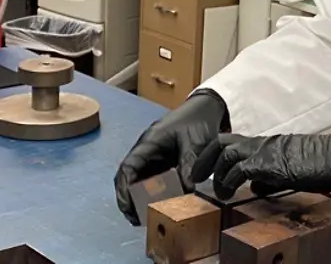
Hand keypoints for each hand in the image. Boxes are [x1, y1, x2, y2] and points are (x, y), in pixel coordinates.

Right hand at [113, 92, 228, 224]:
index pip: (128, 168)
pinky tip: (161, 207)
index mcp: (148, 143)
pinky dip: (154, 196)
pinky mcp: (163, 164)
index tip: (128, 207)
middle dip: (129, 199)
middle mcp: (146, 152)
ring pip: (140, 182)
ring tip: (146, 218)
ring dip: (140, 199)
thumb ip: (189, 164)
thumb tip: (186, 190)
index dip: (124, 189)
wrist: (206, 110)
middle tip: (137, 219)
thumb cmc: (196, 121)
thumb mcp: (195, 143)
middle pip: (129, 179)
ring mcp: (154, 159)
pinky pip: (154, 182)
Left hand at [190, 132, 330, 199]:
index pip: (234, 143)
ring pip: (225, 152)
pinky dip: (229, 181)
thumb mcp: (292, 169)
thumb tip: (255, 185)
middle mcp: (262, 142)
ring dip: (214, 172)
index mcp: (268, 143)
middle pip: (222, 141)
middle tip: (196, 176)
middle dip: (205, 158)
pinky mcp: (267, 163)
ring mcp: (264, 150)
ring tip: (213, 191)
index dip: (217, 156)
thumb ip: (271, 175)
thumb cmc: (324, 163)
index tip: (208, 170)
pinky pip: (238, 170)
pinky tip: (228, 193)